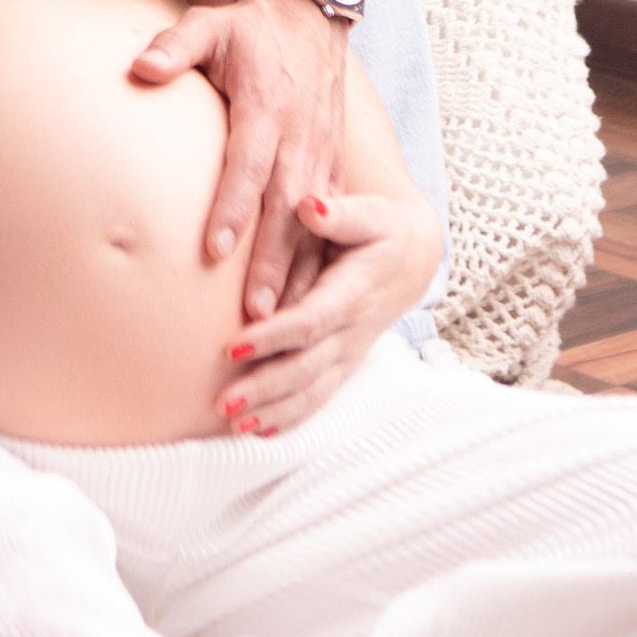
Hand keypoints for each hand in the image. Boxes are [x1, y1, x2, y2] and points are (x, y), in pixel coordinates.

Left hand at [131, 0, 347, 318]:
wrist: (310, 17)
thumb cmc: (250, 30)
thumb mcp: (209, 24)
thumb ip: (175, 46)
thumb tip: (141, 68)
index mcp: (267, 104)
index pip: (249, 162)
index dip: (233, 206)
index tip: (215, 250)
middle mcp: (301, 134)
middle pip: (287, 206)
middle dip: (274, 261)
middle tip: (256, 314)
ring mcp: (322, 151)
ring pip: (314, 222)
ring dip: (300, 270)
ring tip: (280, 320)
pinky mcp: (334, 163)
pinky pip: (333, 219)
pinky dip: (321, 259)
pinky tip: (308, 299)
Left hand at [214, 188, 443, 434]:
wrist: (413, 261)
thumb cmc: (384, 232)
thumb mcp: (369, 215)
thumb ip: (340, 214)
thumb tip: (310, 205)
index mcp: (353, 293)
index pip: (310, 322)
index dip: (273, 337)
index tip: (232, 346)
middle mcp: (352, 331)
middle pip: (306, 367)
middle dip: (265, 387)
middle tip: (223, 402)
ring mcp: (349, 352)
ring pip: (312, 390)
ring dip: (273, 410)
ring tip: (233, 425)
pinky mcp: (344, 363)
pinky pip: (318, 397)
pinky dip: (289, 417)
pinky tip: (258, 430)